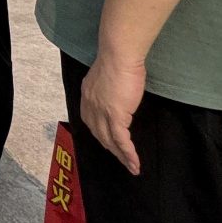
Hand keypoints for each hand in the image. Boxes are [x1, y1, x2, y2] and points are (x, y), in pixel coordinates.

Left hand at [80, 53, 147, 174]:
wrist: (119, 55)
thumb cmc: (118, 60)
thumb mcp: (107, 76)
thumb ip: (107, 88)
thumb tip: (115, 94)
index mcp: (87, 95)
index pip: (91, 121)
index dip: (101, 133)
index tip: (109, 142)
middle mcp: (90, 106)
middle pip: (99, 134)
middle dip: (111, 148)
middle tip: (121, 158)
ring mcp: (101, 113)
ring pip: (110, 141)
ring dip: (121, 156)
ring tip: (131, 167)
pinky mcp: (115, 116)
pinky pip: (121, 140)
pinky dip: (128, 153)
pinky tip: (134, 163)